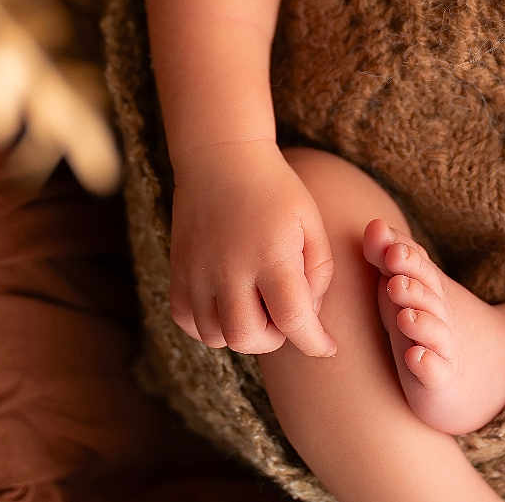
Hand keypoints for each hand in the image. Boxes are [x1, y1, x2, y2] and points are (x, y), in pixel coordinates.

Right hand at [169, 139, 338, 357]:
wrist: (222, 158)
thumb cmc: (275, 189)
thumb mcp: (311, 221)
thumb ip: (319, 272)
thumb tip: (308, 316)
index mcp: (270, 253)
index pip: (292, 320)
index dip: (314, 342)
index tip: (327, 347)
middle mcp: (229, 268)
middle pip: (249, 338)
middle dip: (275, 338)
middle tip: (285, 314)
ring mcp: (197, 272)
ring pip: (217, 337)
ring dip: (242, 332)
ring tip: (257, 304)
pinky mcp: (177, 272)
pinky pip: (188, 323)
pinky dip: (209, 325)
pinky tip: (227, 304)